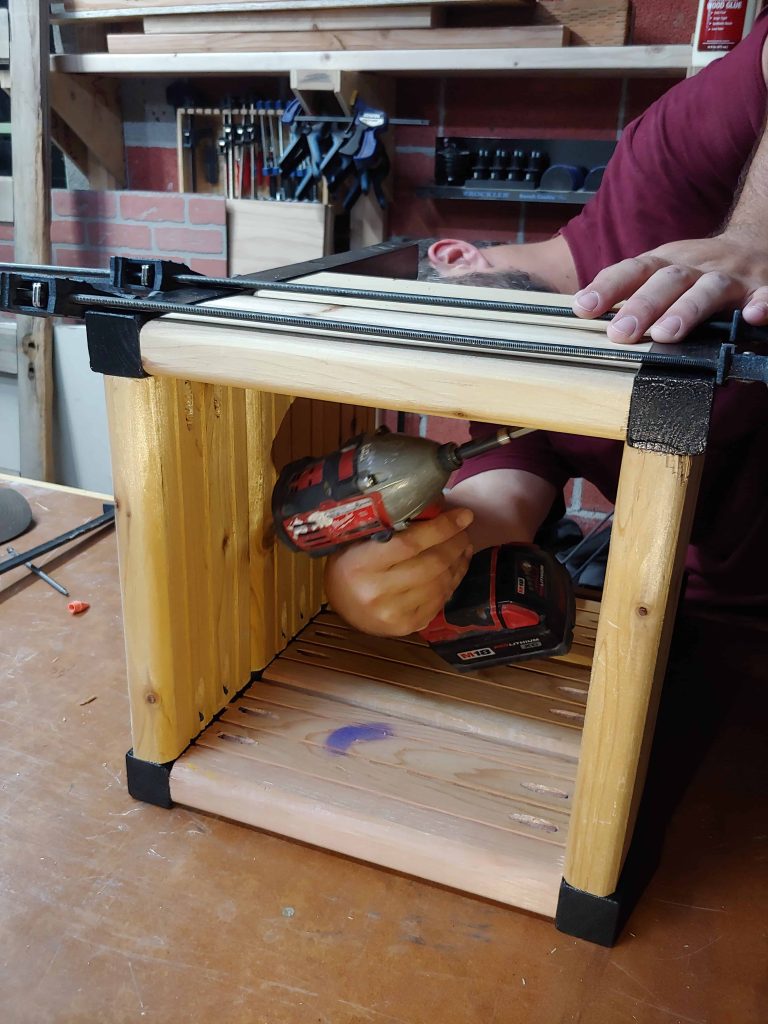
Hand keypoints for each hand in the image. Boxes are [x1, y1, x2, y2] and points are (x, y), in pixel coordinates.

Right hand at [324, 508, 473, 637]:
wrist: (342, 606)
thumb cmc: (351, 563)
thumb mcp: (360, 540)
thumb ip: (390, 527)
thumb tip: (436, 510)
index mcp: (361, 564)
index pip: (410, 543)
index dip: (441, 528)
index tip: (463, 515)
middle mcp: (377, 591)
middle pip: (431, 564)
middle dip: (455, 543)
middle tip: (464, 529)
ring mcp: (393, 613)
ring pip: (440, 583)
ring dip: (458, 562)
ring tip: (463, 545)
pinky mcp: (406, 626)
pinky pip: (440, 601)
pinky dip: (453, 581)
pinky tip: (456, 567)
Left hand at [571, 229, 767, 343]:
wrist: (757, 244)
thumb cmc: (699, 270)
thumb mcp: (663, 271)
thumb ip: (630, 290)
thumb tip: (582, 308)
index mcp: (669, 262)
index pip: (634, 270)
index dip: (608, 286)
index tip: (583, 306)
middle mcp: (697, 266)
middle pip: (668, 279)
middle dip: (642, 305)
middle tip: (620, 332)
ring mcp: (731, 278)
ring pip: (708, 289)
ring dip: (686, 310)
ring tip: (666, 333)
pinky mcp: (761, 290)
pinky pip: (764, 297)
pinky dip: (761, 305)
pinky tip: (751, 317)